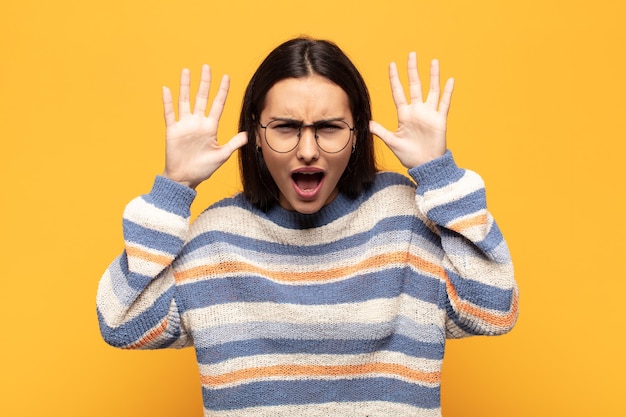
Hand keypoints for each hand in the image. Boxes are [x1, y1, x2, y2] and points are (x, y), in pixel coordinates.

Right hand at [162, 65, 246, 188]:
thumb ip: (233, 144)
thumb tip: (247, 134)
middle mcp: (198, 123)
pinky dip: (168, 102)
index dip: (222, 91)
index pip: (218, 105)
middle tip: (207, 67)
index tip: (226, 77)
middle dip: (205, 82)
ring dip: (185, 86)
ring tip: (186, 71)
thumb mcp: (222, 156)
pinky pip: (169, 113)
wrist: (185, 178)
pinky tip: (166, 89)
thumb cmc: (203, 169)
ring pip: (185, 101)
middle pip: (202, 98)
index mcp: (210, 127)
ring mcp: (185, 125)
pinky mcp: (173, 131)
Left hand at [369, 53, 453, 167]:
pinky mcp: (439, 120)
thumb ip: (380, 131)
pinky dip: (447, 92)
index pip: (398, 92)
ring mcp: (429, 114)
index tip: (391, 65)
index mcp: (404, 114)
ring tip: (433, 61)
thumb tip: (367, 123)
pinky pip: (444, 104)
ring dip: (433, 76)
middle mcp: (417, 111)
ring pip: (431, 90)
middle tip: (411, 54)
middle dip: (412, 70)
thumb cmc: (409, 155)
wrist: (424, 165)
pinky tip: (450, 80)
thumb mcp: (392, 142)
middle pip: (414, 86)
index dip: (395, 79)